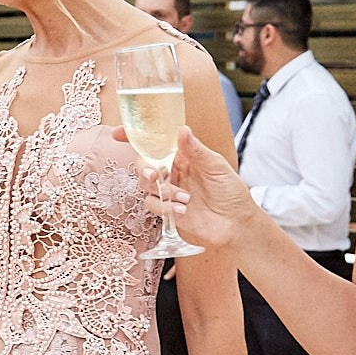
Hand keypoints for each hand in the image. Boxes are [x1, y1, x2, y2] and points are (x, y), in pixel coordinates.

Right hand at [118, 125, 258, 251]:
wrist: (237, 224)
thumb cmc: (231, 192)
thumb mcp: (216, 166)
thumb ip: (195, 150)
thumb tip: (181, 130)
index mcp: (182, 156)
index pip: (155, 143)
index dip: (134, 137)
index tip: (118, 133)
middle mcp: (172, 172)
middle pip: (144, 164)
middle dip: (145, 168)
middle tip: (156, 174)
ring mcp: (168, 191)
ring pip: (146, 185)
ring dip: (163, 191)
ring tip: (186, 197)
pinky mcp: (167, 210)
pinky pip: (153, 205)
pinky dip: (165, 206)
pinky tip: (183, 209)